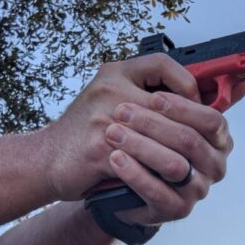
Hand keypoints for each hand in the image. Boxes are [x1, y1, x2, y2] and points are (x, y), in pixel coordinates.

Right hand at [41, 53, 203, 200]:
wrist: (46, 159)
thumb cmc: (84, 132)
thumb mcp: (112, 99)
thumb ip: (146, 96)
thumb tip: (194, 101)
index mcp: (114, 73)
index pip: (162, 64)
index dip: (186, 84)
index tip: (195, 104)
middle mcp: (109, 90)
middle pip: (168, 103)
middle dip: (188, 128)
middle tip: (198, 143)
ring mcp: (104, 120)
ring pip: (160, 136)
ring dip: (177, 154)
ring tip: (187, 164)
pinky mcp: (99, 150)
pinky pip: (142, 162)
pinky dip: (156, 173)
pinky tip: (166, 179)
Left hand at [105, 82, 244, 225]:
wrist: (124, 183)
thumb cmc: (148, 144)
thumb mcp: (168, 116)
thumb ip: (190, 95)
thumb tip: (238, 83)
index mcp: (218, 140)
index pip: (212, 120)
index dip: (183, 107)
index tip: (153, 97)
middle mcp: (213, 166)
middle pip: (189, 141)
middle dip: (153, 123)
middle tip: (121, 111)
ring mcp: (197, 190)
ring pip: (174, 165)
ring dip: (141, 146)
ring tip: (113, 133)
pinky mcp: (176, 209)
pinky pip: (157, 191)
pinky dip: (135, 173)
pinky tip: (115, 159)